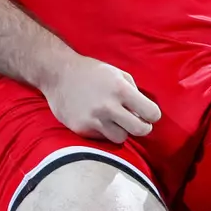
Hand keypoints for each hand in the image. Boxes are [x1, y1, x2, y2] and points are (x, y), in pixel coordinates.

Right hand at [40, 54, 161, 144]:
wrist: (58, 74)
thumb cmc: (91, 72)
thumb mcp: (117, 74)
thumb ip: (133, 92)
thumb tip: (144, 112)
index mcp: (120, 90)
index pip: (151, 113)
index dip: (152, 115)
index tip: (148, 114)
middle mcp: (108, 106)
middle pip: (140, 130)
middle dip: (143, 127)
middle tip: (140, 123)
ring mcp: (94, 120)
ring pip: (121, 138)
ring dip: (122, 131)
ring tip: (115, 121)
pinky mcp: (81, 129)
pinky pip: (102, 138)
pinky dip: (104, 132)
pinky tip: (98, 120)